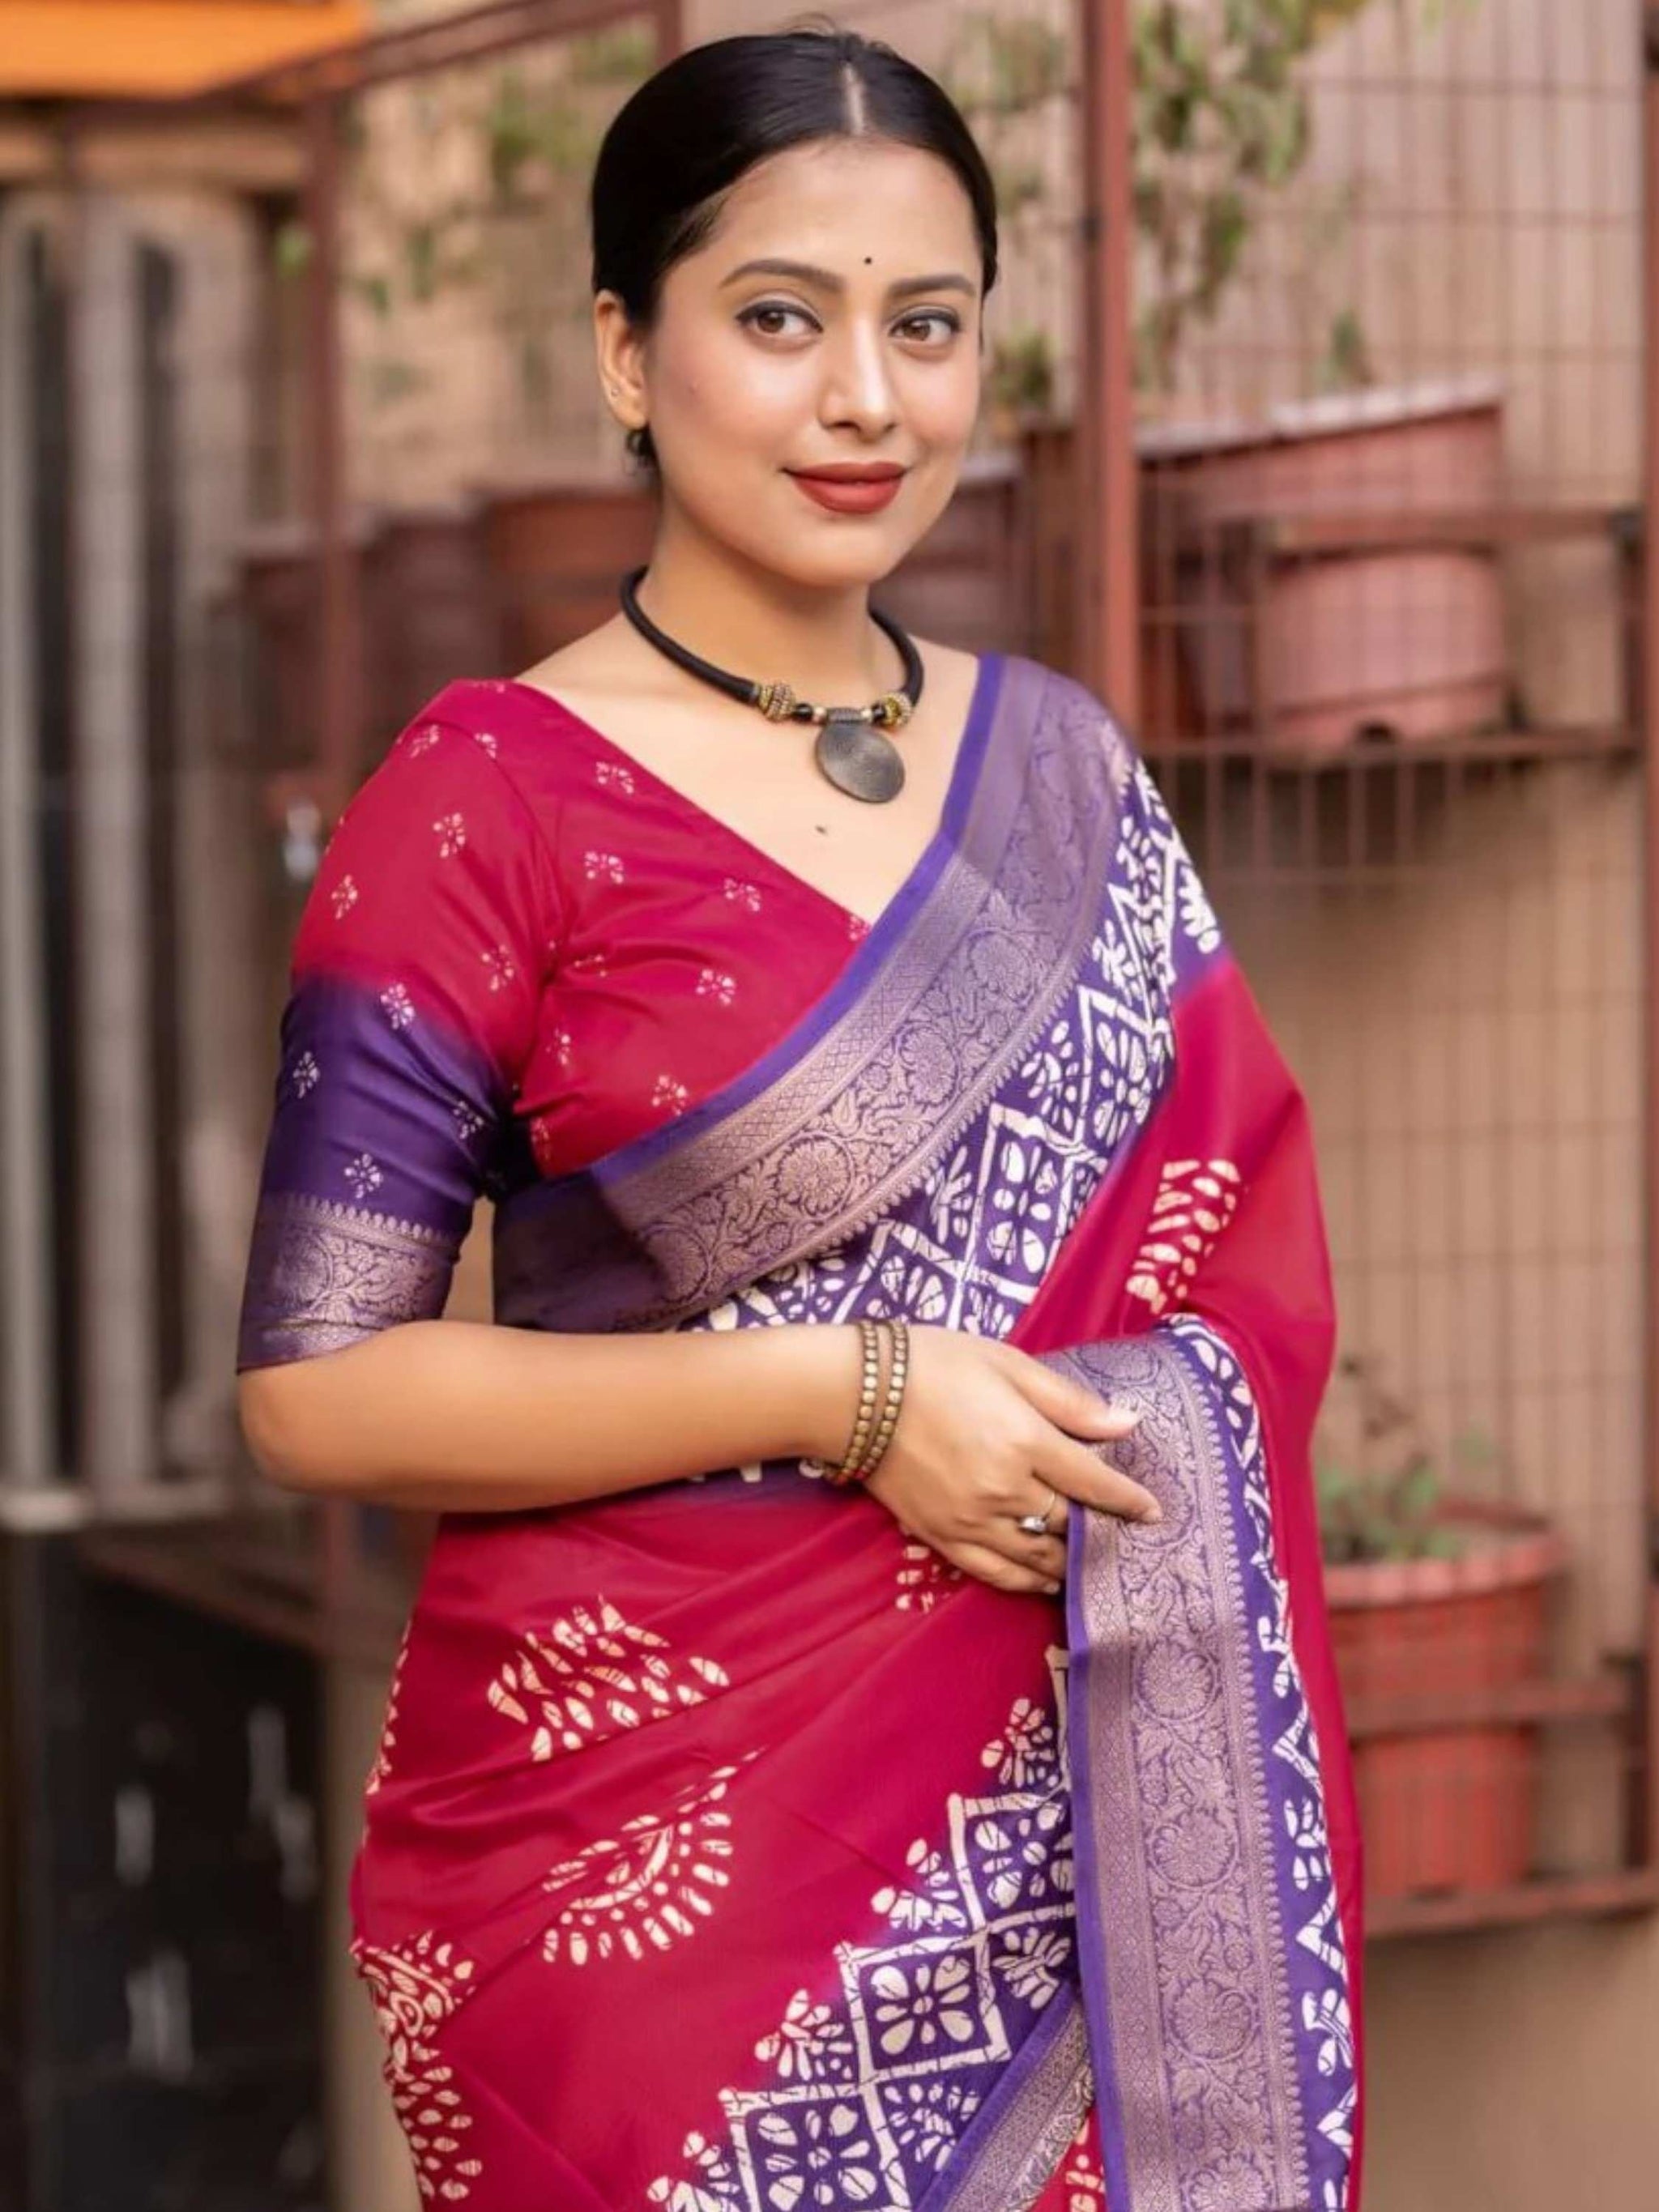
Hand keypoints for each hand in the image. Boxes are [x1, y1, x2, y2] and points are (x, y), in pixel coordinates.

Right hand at [854, 1327, 1157, 1595]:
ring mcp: (972, 1520)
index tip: (1153, 1511)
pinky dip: (1029, 1582)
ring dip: (1072, 1563)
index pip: (1094, 1483)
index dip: (1128, 1501)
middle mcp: (1004, 1489)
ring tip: (1095, 1563)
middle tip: (1129, 1538)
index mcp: (1025, 1441)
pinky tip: (1048, 1581)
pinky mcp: (943, 1537)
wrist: (855, 1393)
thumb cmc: (935, 1365)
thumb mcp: (1008, 1364)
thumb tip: (1126, 1425)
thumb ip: (1068, 1401)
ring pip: (1039, 1556)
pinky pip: (997, 1573)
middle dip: (1104, 1533)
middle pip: (1070, 1525)